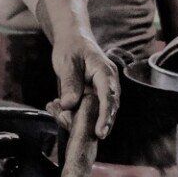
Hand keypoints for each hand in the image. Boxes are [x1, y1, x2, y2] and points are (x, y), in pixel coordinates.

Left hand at [49, 24, 119, 140]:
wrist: (73, 38)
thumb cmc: (70, 47)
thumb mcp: (66, 63)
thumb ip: (69, 83)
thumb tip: (69, 105)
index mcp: (105, 72)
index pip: (108, 97)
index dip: (105, 116)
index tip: (100, 132)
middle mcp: (109, 81)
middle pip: (111, 106)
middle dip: (104, 123)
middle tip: (96, 138)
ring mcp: (105, 87)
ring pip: (104, 109)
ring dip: (95, 121)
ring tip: (85, 134)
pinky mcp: (98, 93)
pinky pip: (96, 107)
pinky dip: (88, 116)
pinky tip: (75, 122)